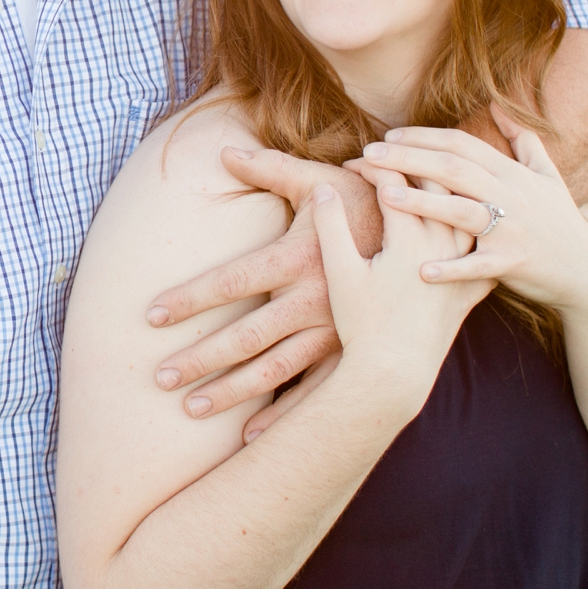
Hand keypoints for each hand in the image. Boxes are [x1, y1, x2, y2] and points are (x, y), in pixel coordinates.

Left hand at [141, 149, 371, 420]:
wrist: (435, 238)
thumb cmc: (368, 205)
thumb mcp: (321, 181)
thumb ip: (271, 168)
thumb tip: (224, 151)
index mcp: (298, 258)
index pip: (231, 282)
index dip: (191, 299)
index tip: (152, 316)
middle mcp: (312, 300)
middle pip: (244, 336)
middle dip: (200, 359)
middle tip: (159, 378)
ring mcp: (333, 331)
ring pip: (273, 370)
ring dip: (231, 393)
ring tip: (191, 411)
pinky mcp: (350, 349)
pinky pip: (314, 389)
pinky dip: (284, 415)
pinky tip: (253, 437)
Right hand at [312, 170, 489, 413]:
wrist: (395, 374)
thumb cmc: (362, 324)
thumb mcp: (339, 272)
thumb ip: (331, 225)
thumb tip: (326, 187)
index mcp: (409, 239)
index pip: (395, 180)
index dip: (372, 164)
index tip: (354, 162)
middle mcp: (443, 247)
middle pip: (437, 185)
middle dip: (412, 162)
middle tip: (392, 155)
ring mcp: (462, 266)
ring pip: (467, 209)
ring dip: (448, 187)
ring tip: (431, 174)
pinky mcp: (472, 287)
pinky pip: (483, 246)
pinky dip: (478, 225)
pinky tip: (471, 214)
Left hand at [357, 108, 587, 317]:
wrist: (587, 273)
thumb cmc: (559, 223)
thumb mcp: (547, 176)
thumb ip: (523, 140)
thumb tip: (499, 105)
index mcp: (512, 174)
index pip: (462, 145)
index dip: (424, 137)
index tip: (390, 135)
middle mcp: (512, 196)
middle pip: (454, 169)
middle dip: (409, 158)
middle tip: (369, 153)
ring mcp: (512, 229)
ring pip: (462, 211)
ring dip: (423, 203)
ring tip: (386, 195)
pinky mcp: (513, 264)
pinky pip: (477, 266)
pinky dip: (451, 269)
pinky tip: (420, 270)